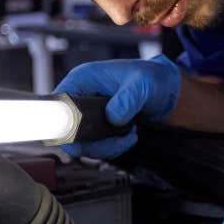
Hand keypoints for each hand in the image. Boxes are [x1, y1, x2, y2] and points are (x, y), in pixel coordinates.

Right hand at [55, 55, 180, 158]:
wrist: (164, 87)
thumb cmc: (151, 76)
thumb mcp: (142, 84)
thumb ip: (127, 100)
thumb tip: (113, 117)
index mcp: (83, 80)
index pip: (58, 106)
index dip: (62, 126)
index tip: (78, 143)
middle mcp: (82, 96)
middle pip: (68, 130)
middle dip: (92, 143)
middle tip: (116, 141)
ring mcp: (89, 112)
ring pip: (82, 142)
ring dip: (105, 147)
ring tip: (128, 136)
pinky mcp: (98, 124)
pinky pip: (95, 144)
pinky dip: (111, 147)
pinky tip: (128, 137)